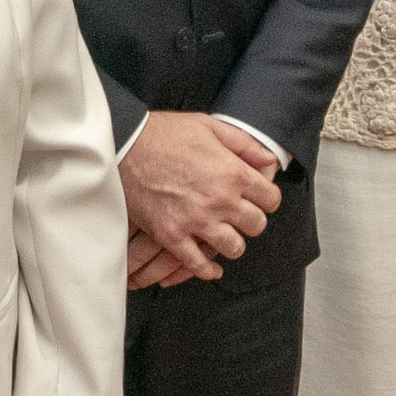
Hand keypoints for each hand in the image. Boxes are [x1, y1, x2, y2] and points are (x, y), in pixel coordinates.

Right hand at [119, 114, 278, 286]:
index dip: (266, 199)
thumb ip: (244, 144)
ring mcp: (196, 220)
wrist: (124, 144)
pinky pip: (197, 264)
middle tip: (240, 216)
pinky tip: (211, 267)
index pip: (271, 199)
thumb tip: (269, 158)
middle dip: (251, 220)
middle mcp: (220, 200)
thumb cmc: (164, 133)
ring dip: (232, 242)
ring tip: (223, 235)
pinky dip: (207, 269)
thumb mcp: (209, 126)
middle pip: (256, 225)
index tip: (258, 199)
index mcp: (233, 172)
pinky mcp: (172, 235)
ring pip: (234, 248)